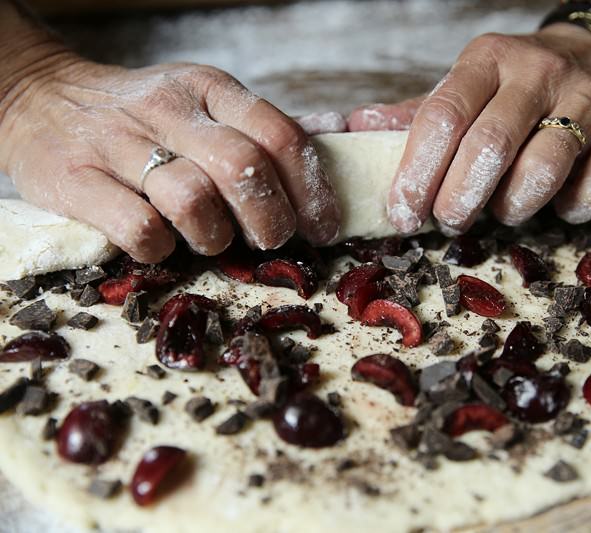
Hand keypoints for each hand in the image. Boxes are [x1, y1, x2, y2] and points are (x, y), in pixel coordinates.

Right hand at [0, 55, 340, 262]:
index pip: (280, 136)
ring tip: (212, 240)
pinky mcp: (75, 180)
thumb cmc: (143, 117)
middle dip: (272, 220)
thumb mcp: (201, 103)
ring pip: (193, 201)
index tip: (323, 227)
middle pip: (244, 169)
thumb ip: (260, 127)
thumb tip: (335, 139)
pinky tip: (163, 244)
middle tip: (271, 240)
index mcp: (208, 88)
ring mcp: (117, 143)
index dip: (312, 191)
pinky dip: (162, 250)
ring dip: (216, 238)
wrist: (39, 100)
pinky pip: (139, 230)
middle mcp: (166, 109)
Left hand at [349, 23, 590, 233]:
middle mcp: (540, 70)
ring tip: (503, 211)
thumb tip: (358, 130)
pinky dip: (569, 211)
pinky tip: (559, 202)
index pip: (443, 117)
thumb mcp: (470, 88)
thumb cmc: (521, 88)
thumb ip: (419, 115)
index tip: (403, 215)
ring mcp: (590, 95)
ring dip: (512, 210)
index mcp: (488, 58)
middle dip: (459, 201)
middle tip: (448, 222)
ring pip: (541, 173)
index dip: (417, 174)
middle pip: (489, 148)